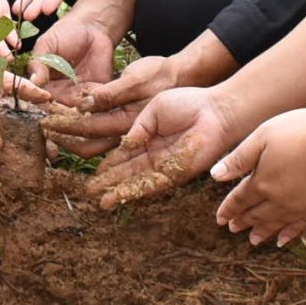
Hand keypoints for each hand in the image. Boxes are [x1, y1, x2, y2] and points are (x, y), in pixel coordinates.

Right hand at [25, 10, 119, 102]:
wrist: (94, 27)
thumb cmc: (66, 33)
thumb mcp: (47, 45)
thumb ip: (38, 63)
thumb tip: (33, 81)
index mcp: (44, 83)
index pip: (37, 98)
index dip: (39, 100)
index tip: (45, 96)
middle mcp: (59, 93)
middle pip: (57, 110)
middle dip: (61, 111)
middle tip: (66, 100)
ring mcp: (78, 95)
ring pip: (77, 110)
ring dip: (80, 108)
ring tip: (82, 95)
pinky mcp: (97, 92)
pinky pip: (96, 104)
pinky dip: (96, 103)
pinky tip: (96, 94)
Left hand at [40, 49, 183, 153]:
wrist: (182, 76)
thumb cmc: (160, 74)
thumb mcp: (136, 78)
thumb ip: (111, 94)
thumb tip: (83, 105)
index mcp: (125, 122)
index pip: (86, 130)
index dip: (64, 127)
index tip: (45, 123)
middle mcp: (124, 134)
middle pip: (87, 147)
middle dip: (64, 140)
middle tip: (45, 131)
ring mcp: (126, 133)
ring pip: (93, 145)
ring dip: (72, 139)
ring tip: (53, 132)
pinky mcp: (128, 127)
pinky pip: (102, 137)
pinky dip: (85, 134)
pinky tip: (74, 126)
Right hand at [84, 86, 243, 206]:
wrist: (214, 111)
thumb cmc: (188, 103)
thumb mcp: (154, 110)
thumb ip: (138, 128)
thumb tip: (123, 146)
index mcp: (149, 136)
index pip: (125, 154)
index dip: (109, 163)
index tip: (95, 173)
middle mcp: (155, 154)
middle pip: (128, 171)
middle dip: (110, 181)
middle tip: (91, 192)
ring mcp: (165, 165)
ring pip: (137, 181)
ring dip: (119, 191)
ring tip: (102, 201)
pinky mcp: (175, 173)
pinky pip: (152, 185)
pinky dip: (135, 191)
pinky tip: (121, 196)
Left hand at [212, 108, 305, 246]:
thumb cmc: (301, 132)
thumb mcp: (263, 136)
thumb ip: (239, 158)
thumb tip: (215, 175)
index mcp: (261, 182)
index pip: (240, 199)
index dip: (228, 209)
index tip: (220, 219)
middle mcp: (278, 200)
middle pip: (255, 214)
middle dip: (243, 221)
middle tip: (233, 228)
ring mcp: (299, 207)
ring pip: (275, 224)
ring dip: (262, 232)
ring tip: (253, 240)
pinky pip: (298, 227)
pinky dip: (288, 234)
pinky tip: (283, 240)